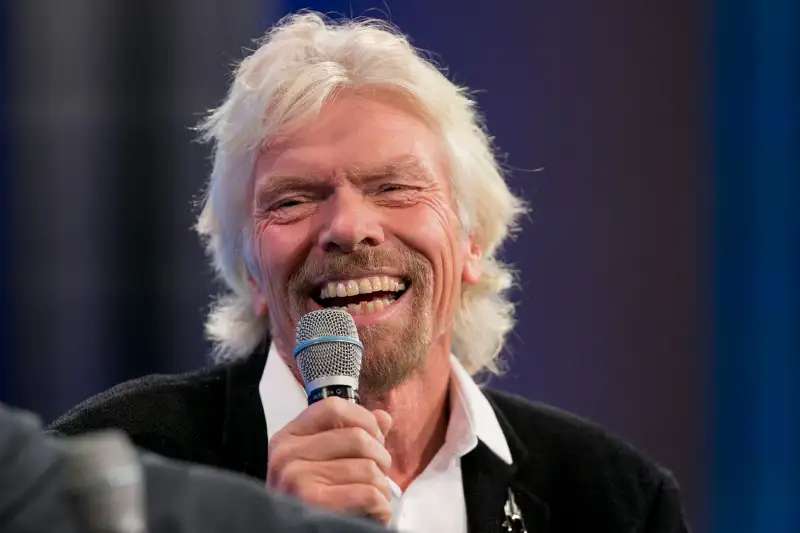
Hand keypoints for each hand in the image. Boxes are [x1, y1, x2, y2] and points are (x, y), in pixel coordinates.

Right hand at [266, 397, 393, 524]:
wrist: (292, 532)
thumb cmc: (314, 501)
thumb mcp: (325, 462)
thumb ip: (353, 435)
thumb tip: (383, 417)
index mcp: (288, 438)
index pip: (332, 407)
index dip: (363, 419)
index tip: (373, 439)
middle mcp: (287, 454)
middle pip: (358, 437)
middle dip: (380, 458)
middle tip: (378, 476)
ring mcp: (296, 477)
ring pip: (368, 468)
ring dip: (382, 487)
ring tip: (374, 499)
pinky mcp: (312, 502)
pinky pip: (368, 493)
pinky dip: (381, 507)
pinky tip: (373, 513)